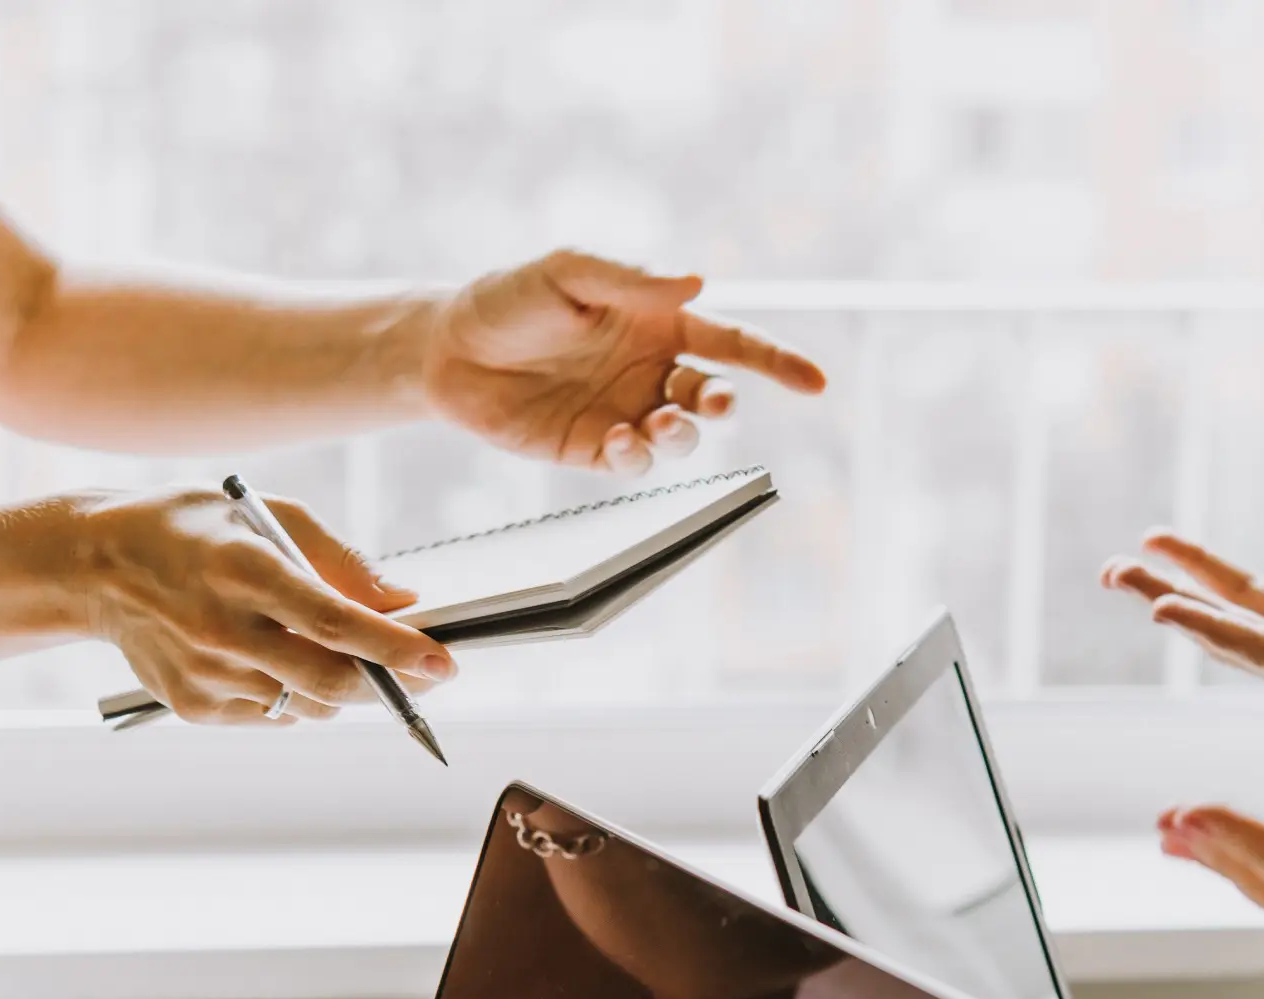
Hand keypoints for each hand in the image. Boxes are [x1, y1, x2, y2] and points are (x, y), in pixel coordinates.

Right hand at [0, 486, 455, 723]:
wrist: (93, 566)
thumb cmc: (193, 528)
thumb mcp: (266, 513)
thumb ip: (340, 559)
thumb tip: (405, 601)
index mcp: (241, 568)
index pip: (333, 621)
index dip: (395, 648)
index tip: (444, 662)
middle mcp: (219, 627)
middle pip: (329, 680)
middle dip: (388, 684)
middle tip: (422, 673)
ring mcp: (204, 674)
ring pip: (310, 705)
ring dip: (341, 686)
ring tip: (323, 645)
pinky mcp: (193, 706)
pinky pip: (276, 715)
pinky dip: (295, 694)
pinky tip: (270, 656)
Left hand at [421, 250, 826, 474]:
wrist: (447, 350)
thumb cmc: (509, 298)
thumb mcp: (568, 271)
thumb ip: (630, 275)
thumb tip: (698, 281)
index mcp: (659, 322)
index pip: (732, 343)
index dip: (776, 362)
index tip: (816, 383)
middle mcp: (651, 370)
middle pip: (714, 394)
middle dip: (723, 402)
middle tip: (710, 403)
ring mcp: (626, 412)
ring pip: (682, 435)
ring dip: (683, 433)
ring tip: (660, 423)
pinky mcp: (595, 450)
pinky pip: (635, 462)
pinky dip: (638, 456)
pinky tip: (620, 439)